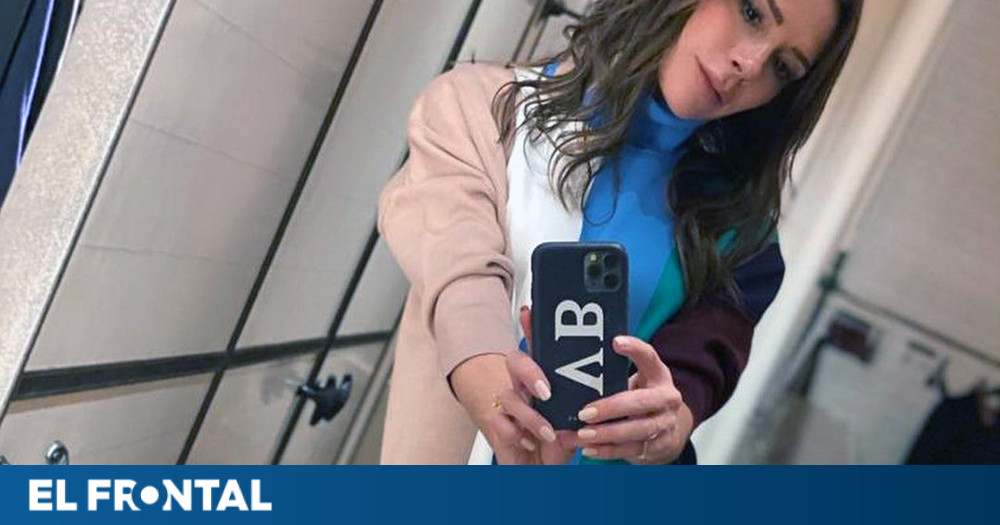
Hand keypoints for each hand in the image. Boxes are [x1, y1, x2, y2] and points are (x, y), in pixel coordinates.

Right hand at [480, 306, 576, 464]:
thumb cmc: (556, 447)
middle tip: (546, 392)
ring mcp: (509, 407)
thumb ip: (580, 416)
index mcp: (544, 384)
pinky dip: (517, 433)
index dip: (531, 328)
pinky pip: (500, 421)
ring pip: (509, 396)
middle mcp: (524, 391)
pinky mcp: (497, 426)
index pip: (538, 350)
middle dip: (529, 372)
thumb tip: (590, 407)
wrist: (539, 475)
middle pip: (515, 362)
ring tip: (546, 433)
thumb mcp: (576, 428)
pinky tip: (529, 443)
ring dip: (530, 416)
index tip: (529, 312)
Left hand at [573, 335, 692, 464]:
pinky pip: (632, 450)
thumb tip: (571, 371)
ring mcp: (666, 424)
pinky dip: (609, 451)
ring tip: (583, 435)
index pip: (649, 357)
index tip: (615, 342)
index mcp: (659, 376)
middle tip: (585, 412)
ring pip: (637, 430)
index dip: (634, 349)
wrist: (668, 428)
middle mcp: (667, 399)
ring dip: (607, 434)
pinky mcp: (660, 446)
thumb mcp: (638, 381)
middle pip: (640, 403)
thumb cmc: (642, 397)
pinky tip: (590, 449)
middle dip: (611, 408)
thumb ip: (615, 375)